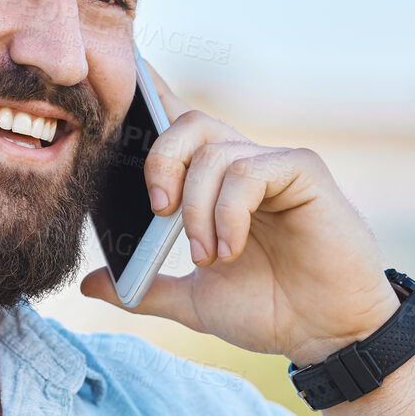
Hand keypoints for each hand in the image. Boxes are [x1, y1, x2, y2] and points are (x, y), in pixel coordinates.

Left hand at [78, 63, 401, 366]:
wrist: (326, 337)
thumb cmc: (270, 312)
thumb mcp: (194, 302)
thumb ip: (143, 290)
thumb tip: (88, 283)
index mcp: (214, 185)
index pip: (177, 129)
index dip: (150, 95)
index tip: (121, 78)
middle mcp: (242, 165)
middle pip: (187, 122)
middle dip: (160, 160)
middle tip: (159, 212)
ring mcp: (274, 165)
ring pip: (214, 152)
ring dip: (198, 209)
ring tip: (211, 257)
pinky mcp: (304, 171)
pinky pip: (249, 171)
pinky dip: (229, 212)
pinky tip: (231, 249)